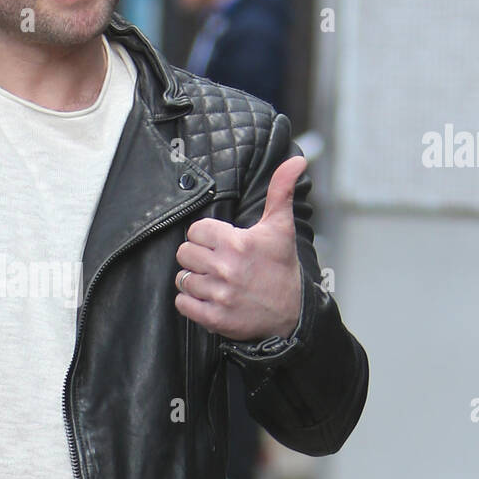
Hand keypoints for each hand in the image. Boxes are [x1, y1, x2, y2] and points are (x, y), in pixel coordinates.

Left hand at [174, 155, 304, 340]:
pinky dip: (190, 301)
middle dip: (198, 256)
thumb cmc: (282, 268)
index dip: (205, 236)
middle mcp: (225, 269)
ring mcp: (219, 295)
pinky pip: (182, 303)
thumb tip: (296, 160)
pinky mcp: (214, 318)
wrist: (292, 314)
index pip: (195, 230)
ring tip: (214, 280)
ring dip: (195, 279)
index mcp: (237, 243)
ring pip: (182, 278)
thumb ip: (281, 190)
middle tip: (216, 262)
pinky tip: (208, 297)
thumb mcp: (281, 227)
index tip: (220, 243)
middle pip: (184, 253)